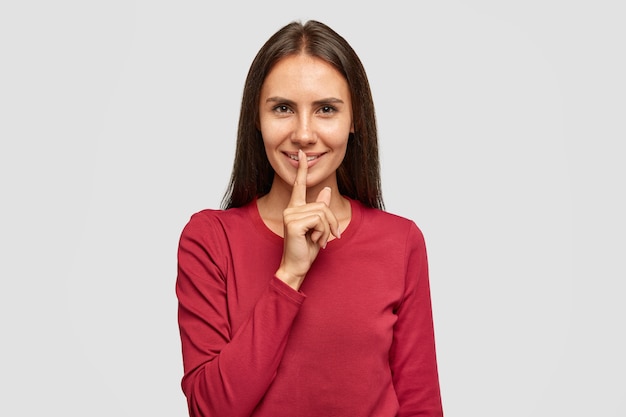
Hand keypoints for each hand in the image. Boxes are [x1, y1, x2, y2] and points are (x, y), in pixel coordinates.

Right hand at [275, 150, 340, 289]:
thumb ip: (321, 210)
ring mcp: (290, 215)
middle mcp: (290, 209)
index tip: (302, 154)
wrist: (296, 267)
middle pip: (323, 205)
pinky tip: (316, 241)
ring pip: (322, 213)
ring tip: (320, 240)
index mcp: (295, 208)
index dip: (302, 169)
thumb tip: (326, 190)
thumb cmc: (306, 249)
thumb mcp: (319, 228)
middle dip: (331, 222)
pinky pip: (319, 220)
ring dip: (327, 230)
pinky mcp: (293, 223)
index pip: (299, 185)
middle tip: (331, 237)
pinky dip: (323, 232)